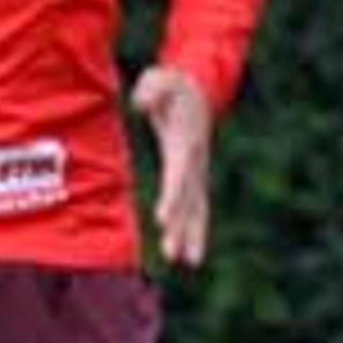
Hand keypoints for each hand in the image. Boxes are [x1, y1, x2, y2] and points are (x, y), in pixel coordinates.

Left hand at [131, 63, 214, 266]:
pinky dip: (197, 229)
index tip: (163, 220)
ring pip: (197, 208)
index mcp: (185, 144)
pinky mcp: (195, 176)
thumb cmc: (174, 85)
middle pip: (189, 201)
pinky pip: (198, 208)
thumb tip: (141, 104)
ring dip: (193, 236)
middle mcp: (195, 162)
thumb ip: (151, 90)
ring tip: (189, 263)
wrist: (200, 88)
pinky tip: (193, 253)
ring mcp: (198, 171)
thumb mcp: (161, 79)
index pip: (178, 176)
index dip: (171, 198)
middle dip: (182, 228)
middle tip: (174, 255)